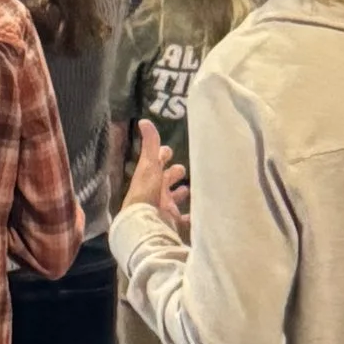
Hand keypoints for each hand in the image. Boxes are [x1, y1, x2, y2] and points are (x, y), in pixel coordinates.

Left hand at [123, 119, 186, 234]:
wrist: (145, 223)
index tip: (169, 150)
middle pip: (165, 180)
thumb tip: (144, 120)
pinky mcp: (172, 222)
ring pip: (174, 198)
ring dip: (181, 194)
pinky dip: (190, 216)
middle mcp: (156, 191)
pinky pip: (183, 219)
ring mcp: (164, 207)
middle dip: (173, 174)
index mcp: (149, 177)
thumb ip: (150, 144)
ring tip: (192, 188)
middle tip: (183, 169)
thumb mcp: (149, 164)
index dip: (162, 156)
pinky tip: (199, 213)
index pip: (156, 163)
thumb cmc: (146, 191)